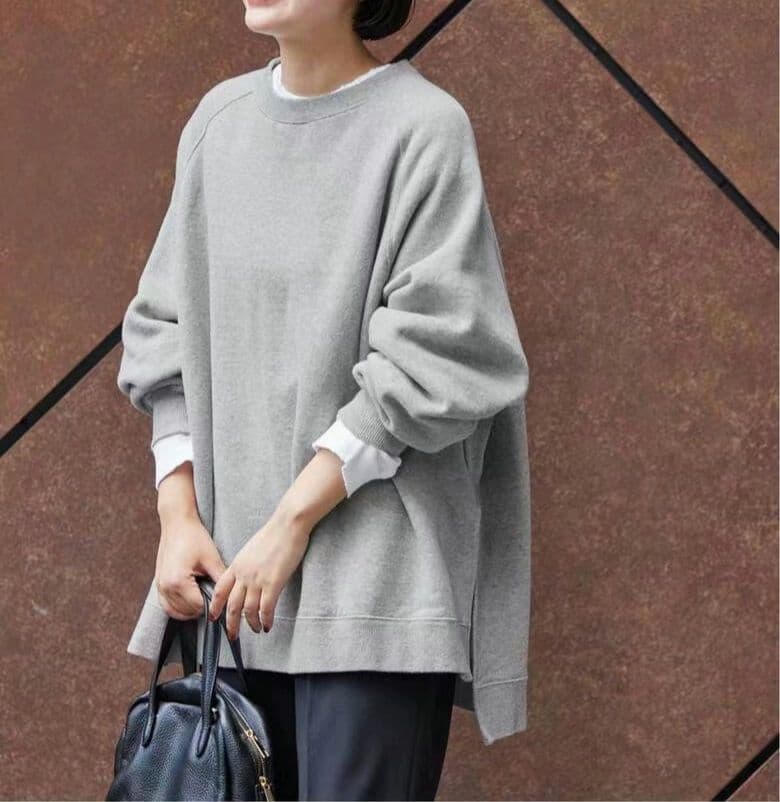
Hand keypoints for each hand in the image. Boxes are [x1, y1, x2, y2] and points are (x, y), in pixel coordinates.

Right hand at [154, 509, 227, 619]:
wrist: (177, 524)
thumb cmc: (194, 538)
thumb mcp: (212, 559)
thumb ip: (220, 580)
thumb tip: (230, 596)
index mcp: (178, 581)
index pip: (198, 607)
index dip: (212, 605)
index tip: (220, 597)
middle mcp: (165, 587)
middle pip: (187, 612)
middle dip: (201, 608)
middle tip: (214, 597)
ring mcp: (159, 586)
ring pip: (175, 612)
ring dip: (190, 611)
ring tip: (204, 599)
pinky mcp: (158, 583)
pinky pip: (166, 606)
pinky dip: (178, 608)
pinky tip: (190, 601)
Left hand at [208, 508, 311, 638]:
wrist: (287, 525)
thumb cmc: (274, 533)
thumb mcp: (252, 549)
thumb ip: (247, 564)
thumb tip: (247, 576)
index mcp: (237, 565)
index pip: (220, 590)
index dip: (215, 606)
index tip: (214, 617)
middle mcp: (243, 574)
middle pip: (231, 605)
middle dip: (230, 623)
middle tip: (232, 635)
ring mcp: (257, 579)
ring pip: (248, 610)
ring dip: (251, 623)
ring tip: (256, 629)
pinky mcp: (273, 583)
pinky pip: (266, 608)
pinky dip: (266, 619)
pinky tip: (268, 625)